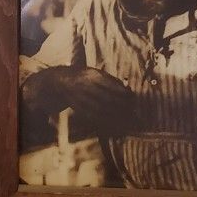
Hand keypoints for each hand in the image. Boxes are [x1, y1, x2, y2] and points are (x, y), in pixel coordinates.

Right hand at [21, 66, 135, 143]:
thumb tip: (128, 90)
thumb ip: (112, 80)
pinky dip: (105, 121)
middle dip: (122, 107)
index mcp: (92, 76)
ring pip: (101, 110)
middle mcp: (86, 87)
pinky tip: (114, 123)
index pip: (111, 86)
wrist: (63, 82)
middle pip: (107, 100)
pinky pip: (93, 117)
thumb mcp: (97, 73)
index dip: (123, 94)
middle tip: (133, 111)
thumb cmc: (86, 77)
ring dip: (115, 116)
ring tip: (127, 119)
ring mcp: (81, 99)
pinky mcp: (78, 109)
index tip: (133, 98)